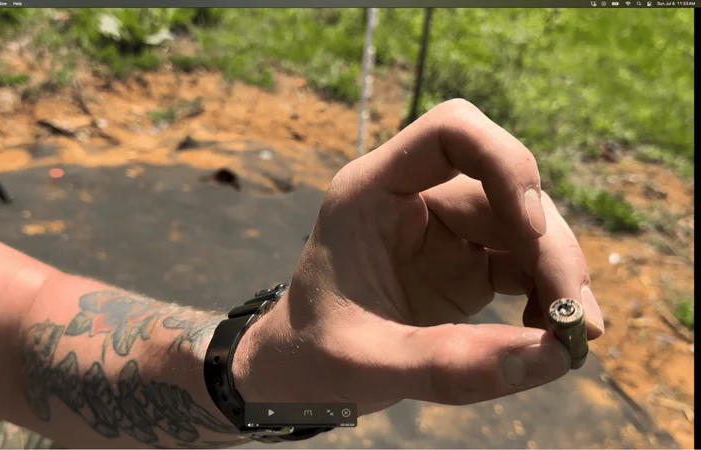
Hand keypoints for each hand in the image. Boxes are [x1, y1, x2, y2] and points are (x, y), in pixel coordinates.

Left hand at [233, 99, 604, 415]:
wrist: (301, 372)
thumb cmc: (314, 355)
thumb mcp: (365, 363)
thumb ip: (447, 363)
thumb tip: (552, 356)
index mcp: (372, 191)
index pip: (450, 131)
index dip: (504, 161)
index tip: (529, 227)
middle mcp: (413, 198)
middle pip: (506, 188)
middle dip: (549, 247)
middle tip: (579, 319)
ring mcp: (442, 229)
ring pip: (524, 227)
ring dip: (559, 274)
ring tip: (577, 338)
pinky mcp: (464, 264)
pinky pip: (522, 264)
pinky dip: (546, 295)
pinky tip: (552, 337)